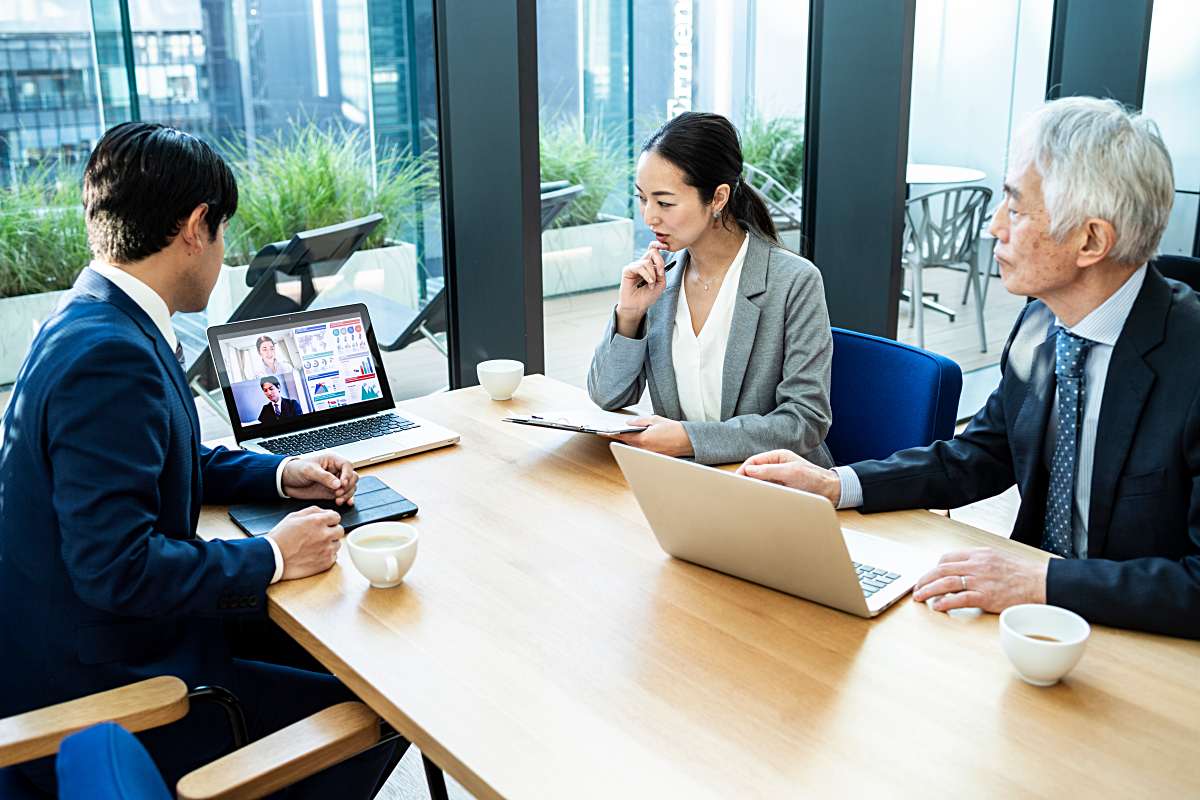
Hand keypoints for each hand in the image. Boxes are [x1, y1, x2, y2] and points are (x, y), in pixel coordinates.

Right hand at [266, 506, 344, 580]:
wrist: (273, 558)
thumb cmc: (281, 538)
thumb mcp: (293, 517)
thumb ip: (313, 511)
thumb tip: (325, 512)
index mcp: (318, 521)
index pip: (336, 517)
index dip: (330, 520)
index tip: (325, 524)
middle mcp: (325, 535)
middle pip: (340, 530)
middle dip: (332, 531)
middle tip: (320, 535)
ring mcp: (327, 550)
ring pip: (337, 544)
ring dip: (330, 544)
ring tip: (315, 546)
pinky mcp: (326, 563)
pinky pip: (334, 556)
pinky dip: (327, 555)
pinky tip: (315, 555)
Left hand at [282, 452, 357, 505]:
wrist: (286, 481)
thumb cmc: (296, 470)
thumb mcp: (309, 471)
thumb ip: (324, 477)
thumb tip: (338, 484)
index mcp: (332, 461)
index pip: (347, 465)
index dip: (347, 475)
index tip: (342, 484)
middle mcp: (336, 471)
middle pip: (352, 477)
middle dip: (348, 486)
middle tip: (337, 493)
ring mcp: (335, 482)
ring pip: (350, 487)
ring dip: (347, 494)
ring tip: (338, 500)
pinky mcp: (332, 491)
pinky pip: (345, 495)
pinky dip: (347, 499)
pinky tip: (346, 503)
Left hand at [608, 415, 693, 457]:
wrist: (688, 441)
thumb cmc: (674, 430)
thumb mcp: (655, 420)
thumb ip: (640, 421)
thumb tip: (628, 423)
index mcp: (643, 439)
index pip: (621, 436)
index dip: (610, 433)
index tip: (601, 431)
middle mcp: (643, 449)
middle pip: (626, 442)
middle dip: (622, 435)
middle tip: (615, 428)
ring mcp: (647, 455)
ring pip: (633, 447)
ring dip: (631, 440)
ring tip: (630, 432)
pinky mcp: (652, 458)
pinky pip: (641, 451)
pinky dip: (639, 445)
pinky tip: (641, 438)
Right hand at [615, 242, 670, 335]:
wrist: (638, 306)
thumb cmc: (647, 296)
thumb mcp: (661, 283)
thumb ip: (662, 272)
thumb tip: (659, 264)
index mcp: (650, 265)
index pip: (654, 249)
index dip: (659, 245)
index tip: (665, 246)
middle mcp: (642, 263)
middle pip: (652, 251)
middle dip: (659, 262)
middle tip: (661, 274)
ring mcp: (634, 266)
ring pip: (647, 262)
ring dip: (653, 275)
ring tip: (651, 284)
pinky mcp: (627, 270)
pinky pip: (639, 267)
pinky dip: (647, 275)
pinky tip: (648, 283)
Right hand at [736, 449, 840, 504]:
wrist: (831, 492)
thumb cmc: (815, 479)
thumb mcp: (791, 472)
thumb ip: (769, 470)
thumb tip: (749, 471)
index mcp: (778, 457)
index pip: (753, 462)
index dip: (743, 470)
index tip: (736, 481)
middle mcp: (777, 466)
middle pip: (754, 472)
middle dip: (746, 480)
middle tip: (738, 490)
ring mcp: (778, 478)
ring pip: (759, 483)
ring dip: (753, 488)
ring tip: (747, 496)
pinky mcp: (782, 489)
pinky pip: (766, 491)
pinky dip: (761, 495)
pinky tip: (758, 500)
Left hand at [912, 547, 1047, 612]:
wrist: (1040, 583)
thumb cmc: (1022, 573)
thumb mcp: (998, 558)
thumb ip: (979, 561)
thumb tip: (963, 569)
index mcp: (979, 554)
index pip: (948, 558)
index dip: (934, 568)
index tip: (930, 576)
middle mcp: (977, 565)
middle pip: (941, 569)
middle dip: (925, 579)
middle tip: (916, 588)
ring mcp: (980, 581)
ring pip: (945, 583)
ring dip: (928, 590)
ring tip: (919, 597)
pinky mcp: (985, 597)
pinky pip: (959, 599)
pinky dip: (945, 603)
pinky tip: (937, 606)